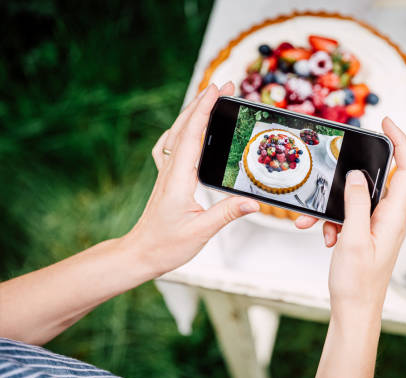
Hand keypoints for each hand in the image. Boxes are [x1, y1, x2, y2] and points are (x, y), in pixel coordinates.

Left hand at [121, 82, 258, 276]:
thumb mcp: (200, 232)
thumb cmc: (166, 245)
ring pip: (177, 133)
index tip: (218, 89)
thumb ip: (227, 214)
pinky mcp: (167, 178)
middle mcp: (170, 170)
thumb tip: (253, 201)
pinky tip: (185, 129)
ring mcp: (167, 172)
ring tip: (211, 98)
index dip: (205, 109)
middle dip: (204, 102)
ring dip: (193, 111)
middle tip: (225, 86)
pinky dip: (181, 129)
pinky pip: (171, 145)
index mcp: (179, 178)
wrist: (141, 253)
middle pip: (184, 126)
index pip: (192, 135)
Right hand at [296, 118, 405, 317]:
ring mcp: (377, 226)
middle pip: (378, 181)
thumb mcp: (353, 239)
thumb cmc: (358, 282)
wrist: (355, 311)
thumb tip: (358, 175)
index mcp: (394, 217)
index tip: (387, 123)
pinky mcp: (365, 234)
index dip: (401, 142)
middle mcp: (390, 218)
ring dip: (334, 206)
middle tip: (336, 168)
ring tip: (316, 223)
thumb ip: (356, 204)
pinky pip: (348, 217)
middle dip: (350, 179)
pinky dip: (332, 222)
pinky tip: (323, 237)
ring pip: (356, 200)